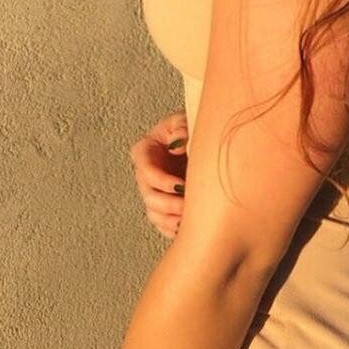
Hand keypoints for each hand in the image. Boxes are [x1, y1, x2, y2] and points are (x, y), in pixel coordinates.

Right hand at [129, 110, 187, 239]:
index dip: (162, 181)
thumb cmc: (190, 127)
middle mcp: (146, 174)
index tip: (181, 185)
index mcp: (145, 151)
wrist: (204, 141)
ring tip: (190, 220)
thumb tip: (178, 145)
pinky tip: (188, 228)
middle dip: (168, 204)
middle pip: (149, 197)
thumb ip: (180, 127)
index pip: (146, 171)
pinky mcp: (163, 207)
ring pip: (154, 214)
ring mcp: (153, 192)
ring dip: (171, 220)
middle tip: (188, 205)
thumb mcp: (184, 119)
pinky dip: (174, 229)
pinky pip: (163, 225)